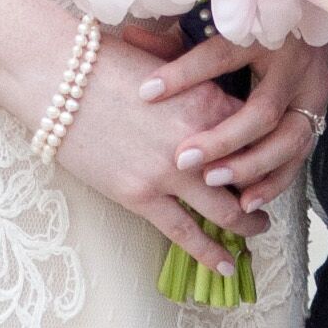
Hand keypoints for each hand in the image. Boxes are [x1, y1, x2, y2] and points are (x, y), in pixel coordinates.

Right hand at [53, 49, 248, 275]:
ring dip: (247, 225)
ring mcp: (170, 172)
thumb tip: (207, 88)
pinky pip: (185, 233)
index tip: (270, 159)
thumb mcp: (164, 63)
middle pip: (250, 176)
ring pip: (226, 211)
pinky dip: (210, 254)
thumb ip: (195, 81)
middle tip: (270, 199)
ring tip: (255, 231)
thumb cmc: (104, 60)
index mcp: (208, 100)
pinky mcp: (140, 195)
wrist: (56, 76)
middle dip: (265, 191)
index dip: (267, 150)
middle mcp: (200, 140)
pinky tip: (225, 267)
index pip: (257, 134)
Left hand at [135, 30, 327, 215]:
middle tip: (183, 159)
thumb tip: (128, 38)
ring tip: (213, 181)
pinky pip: (298, 158)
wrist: (304, 21)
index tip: (146, 92)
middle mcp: (293, 65)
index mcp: (264, 34)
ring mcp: (311, 95)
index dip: (183, 74)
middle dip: (223, 140)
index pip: (221, 56)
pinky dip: (273, 181)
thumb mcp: (210, 30)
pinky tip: (247, 200)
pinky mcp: (317, 118)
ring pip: (288, 141)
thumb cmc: (247, 26)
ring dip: (250, 167)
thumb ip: (174, 44)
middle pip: (262, 111)